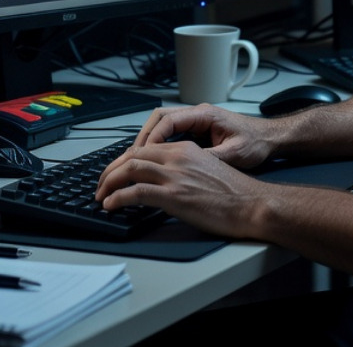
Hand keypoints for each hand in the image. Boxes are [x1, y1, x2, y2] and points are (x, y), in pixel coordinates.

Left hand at [95, 139, 271, 240]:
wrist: (252, 204)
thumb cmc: (235, 193)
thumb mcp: (207, 169)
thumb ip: (184, 169)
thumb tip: (165, 181)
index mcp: (185, 149)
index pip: (145, 148)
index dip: (124, 160)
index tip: (115, 173)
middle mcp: (178, 157)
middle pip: (132, 155)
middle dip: (110, 170)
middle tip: (100, 184)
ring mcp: (175, 175)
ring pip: (130, 169)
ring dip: (109, 182)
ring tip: (100, 195)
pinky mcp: (174, 195)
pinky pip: (136, 191)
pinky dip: (118, 197)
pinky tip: (110, 205)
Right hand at [129, 104, 277, 170]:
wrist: (271, 138)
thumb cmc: (256, 143)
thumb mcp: (234, 154)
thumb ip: (210, 159)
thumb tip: (186, 168)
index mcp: (204, 115)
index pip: (168, 120)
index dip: (153, 137)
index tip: (144, 154)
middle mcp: (197, 114)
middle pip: (160, 118)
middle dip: (145, 137)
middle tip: (134, 157)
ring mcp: (197, 121)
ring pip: (164, 124)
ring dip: (151, 140)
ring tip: (140, 160)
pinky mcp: (198, 130)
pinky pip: (173, 133)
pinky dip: (162, 144)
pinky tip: (157, 160)